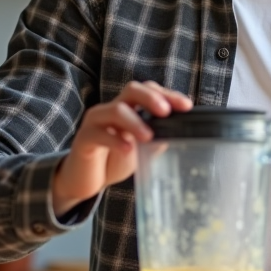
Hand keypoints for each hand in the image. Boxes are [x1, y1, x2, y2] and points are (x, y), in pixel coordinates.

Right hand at [51, 81, 191, 215]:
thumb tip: (183, 132)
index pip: (149, 90)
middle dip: (151, 97)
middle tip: (166, 112)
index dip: (168, 94)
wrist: (86, 181)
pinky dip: (115, 140)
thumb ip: (159, 138)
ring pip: (115, 109)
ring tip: (149, 136)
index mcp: (129, 108)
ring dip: (135, 121)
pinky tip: (128, 150)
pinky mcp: (84, 139)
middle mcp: (112, 109)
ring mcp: (96, 122)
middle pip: (131, 90)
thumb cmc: (114, 160)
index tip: (187, 106)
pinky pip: (98, 134)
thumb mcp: (142, 149)